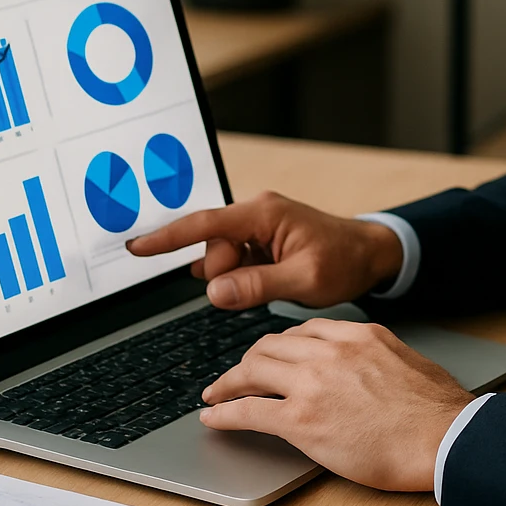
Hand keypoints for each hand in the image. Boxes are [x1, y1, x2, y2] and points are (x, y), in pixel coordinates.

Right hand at [124, 191, 403, 309]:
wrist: (369, 254)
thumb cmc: (344, 261)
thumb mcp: (305, 280)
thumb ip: (257, 285)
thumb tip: (215, 291)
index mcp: (264, 214)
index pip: (204, 225)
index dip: (167, 238)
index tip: (136, 248)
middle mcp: (256, 214)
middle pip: (213, 248)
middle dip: (227, 275)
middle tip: (267, 286)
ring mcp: (258, 226)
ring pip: (222, 259)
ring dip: (238, 277)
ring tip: (275, 281)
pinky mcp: (260, 240)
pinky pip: (234, 260)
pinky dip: (240, 276)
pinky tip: (256, 283)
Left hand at [200, 318, 474, 490]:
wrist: (444, 436)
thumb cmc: (436, 409)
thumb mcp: (407, 361)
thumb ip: (378, 357)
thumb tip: (372, 369)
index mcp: (358, 334)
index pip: (304, 331)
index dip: (281, 345)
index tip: (273, 356)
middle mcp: (330, 350)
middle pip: (271, 346)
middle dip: (249, 361)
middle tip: (238, 375)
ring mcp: (313, 383)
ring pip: (253, 371)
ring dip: (229, 383)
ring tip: (217, 394)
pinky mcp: (301, 420)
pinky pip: (249, 411)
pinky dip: (225, 413)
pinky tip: (214, 418)